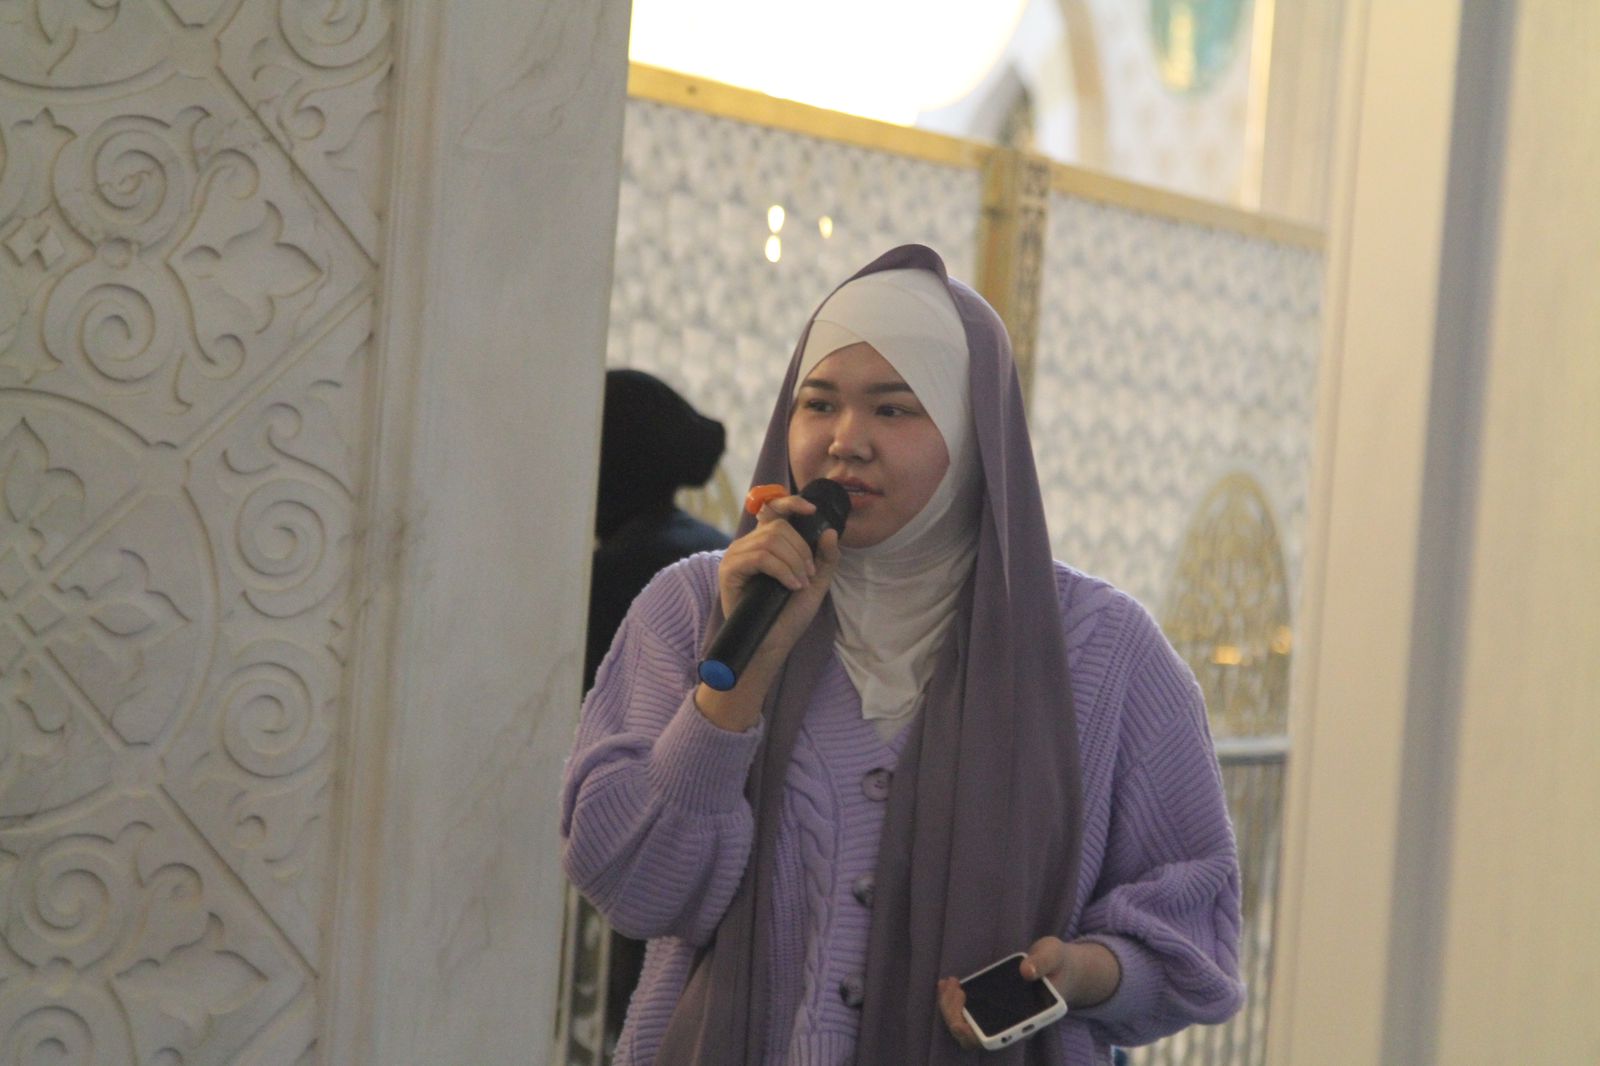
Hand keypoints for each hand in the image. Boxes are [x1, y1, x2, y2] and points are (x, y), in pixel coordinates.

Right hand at [715, 494, 840, 662]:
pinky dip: (781, 570)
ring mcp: (736, 556)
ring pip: (770, 540)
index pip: (774, 509)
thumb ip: (826, 557)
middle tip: (809, 574)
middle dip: (801, 549)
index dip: (791, 503)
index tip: (812, 510)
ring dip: (794, 562)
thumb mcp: (816, 582)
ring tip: (800, 583)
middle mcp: (748, 545)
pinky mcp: (729, 570)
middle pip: (778, 526)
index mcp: (765, 543)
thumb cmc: (790, 614)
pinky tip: (791, 586)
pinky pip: (760, 557)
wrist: (774, 642)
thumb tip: (830, 531)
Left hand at [938, 938, 1120, 1049]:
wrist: (1060, 966)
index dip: (973, 1034)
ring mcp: (999, 1016)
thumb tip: (1026, 971)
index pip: (996, 1040)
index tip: (961, 1017)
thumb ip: (1043, 962)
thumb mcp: (1054, 954)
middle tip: (954, 989)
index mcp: (1028, 1020)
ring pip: (966, 1026)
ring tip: (948, 983)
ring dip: (950, 1008)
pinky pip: (966, 1012)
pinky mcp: (992, 1005)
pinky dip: (952, 1000)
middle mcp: (1011, 1024)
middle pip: (973, 1037)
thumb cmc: (1057, 963)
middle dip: (955, 1016)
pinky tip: (948, 983)